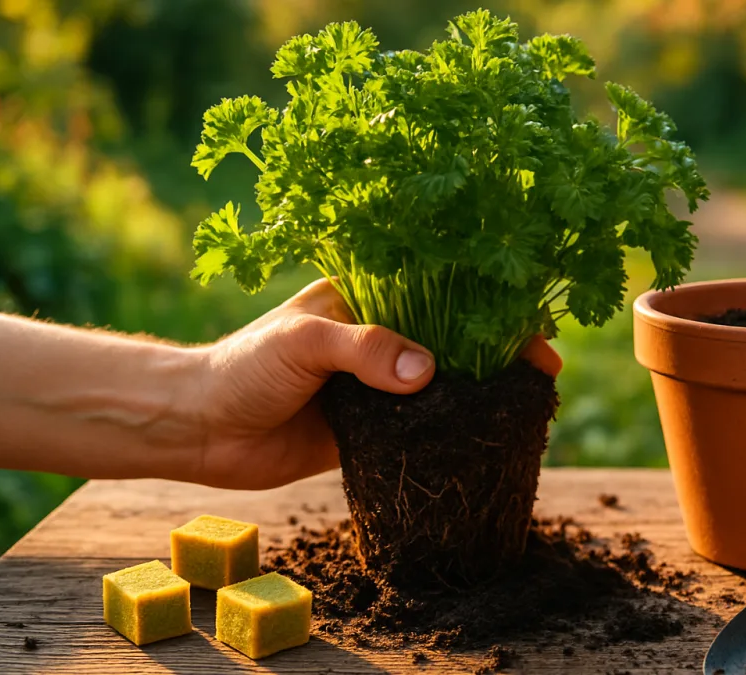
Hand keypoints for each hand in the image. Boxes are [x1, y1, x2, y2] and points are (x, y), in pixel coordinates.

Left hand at [185, 279, 560, 489]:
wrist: (200, 430)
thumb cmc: (243, 367)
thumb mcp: (304, 342)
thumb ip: (365, 350)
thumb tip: (427, 373)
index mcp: (365, 297)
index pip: (440, 289)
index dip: (487, 299)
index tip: (527, 319)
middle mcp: (378, 338)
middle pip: (452, 336)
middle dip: (500, 347)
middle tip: (545, 366)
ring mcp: (377, 385)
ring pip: (444, 383)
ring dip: (482, 390)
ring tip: (530, 400)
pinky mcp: (371, 430)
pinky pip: (423, 427)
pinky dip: (453, 430)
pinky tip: (486, 435)